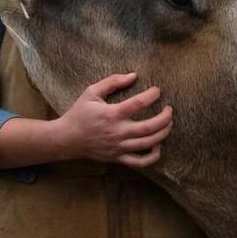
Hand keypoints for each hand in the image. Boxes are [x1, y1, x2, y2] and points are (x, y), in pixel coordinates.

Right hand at [53, 72, 171, 168]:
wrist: (67, 138)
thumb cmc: (79, 113)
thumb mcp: (91, 92)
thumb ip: (112, 82)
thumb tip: (133, 75)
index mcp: (111, 114)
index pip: (138, 104)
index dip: (152, 95)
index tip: (157, 90)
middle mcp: (117, 132)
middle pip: (149, 127)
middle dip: (165, 117)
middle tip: (169, 109)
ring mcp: (119, 147)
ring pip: (148, 144)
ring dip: (163, 133)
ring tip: (168, 123)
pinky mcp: (118, 157)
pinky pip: (140, 161)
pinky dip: (153, 156)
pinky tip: (157, 146)